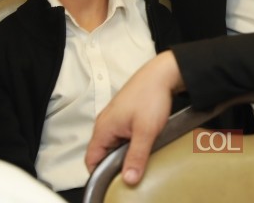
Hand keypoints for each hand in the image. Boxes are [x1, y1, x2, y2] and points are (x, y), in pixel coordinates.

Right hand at [85, 51, 184, 184]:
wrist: (162, 74)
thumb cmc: (151, 95)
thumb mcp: (146, 131)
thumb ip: (136, 157)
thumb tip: (128, 179)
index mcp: (103, 127)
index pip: (91, 160)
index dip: (102, 173)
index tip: (117, 179)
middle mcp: (105, 122)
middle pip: (104, 153)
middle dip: (118, 162)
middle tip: (134, 165)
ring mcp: (115, 117)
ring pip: (115, 143)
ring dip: (127, 150)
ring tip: (142, 149)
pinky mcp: (125, 113)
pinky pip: (123, 134)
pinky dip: (132, 139)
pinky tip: (145, 139)